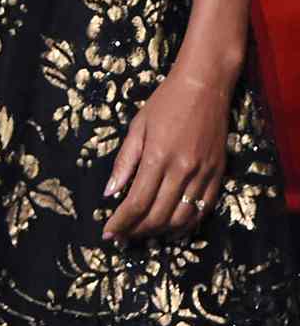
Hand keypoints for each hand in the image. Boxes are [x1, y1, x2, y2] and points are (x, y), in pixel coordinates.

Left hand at [103, 69, 230, 240]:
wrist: (204, 87)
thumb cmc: (164, 103)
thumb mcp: (137, 127)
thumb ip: (125, 162)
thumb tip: (110, 192)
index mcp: (158, 157)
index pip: (136, 202)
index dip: (121, 223)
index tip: (108, 234)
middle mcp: (182, 171)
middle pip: (157, 215)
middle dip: (137, 231)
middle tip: (122, 237)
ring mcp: (203, 175)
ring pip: (181, 218)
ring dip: (160, 232)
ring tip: (142, 233)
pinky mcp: (218, 176)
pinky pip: (203, 210)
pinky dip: (186, 225)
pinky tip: (171, 228)